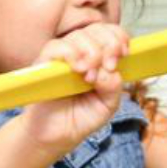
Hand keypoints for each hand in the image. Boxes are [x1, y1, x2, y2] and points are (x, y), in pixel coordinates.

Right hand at [21, 23, 129, 153]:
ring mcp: (61, 58)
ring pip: (78, 36)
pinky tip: (78, 69)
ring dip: (91, 52)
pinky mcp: (43, 65)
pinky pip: (55, 47)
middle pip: (96, 29)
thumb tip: (109, 70)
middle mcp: (79, 54)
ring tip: (90, 76)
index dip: (119, 38)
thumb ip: (113, 87)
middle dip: (109, 44)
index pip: (110, 33)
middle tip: (109, 66)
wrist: (55, 137)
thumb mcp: (107, 106)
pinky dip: (70, 53)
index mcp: (98, 59)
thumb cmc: (79, 119)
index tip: (123, 54)